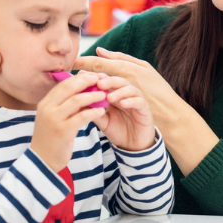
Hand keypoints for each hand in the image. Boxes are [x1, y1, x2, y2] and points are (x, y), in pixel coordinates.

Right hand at [31, 73, 107, 171]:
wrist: (42, 161)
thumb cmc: (51, 138)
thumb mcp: (54, 118)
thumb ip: (64, 105)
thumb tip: (83, 91)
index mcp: (45, 103)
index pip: (63, 84)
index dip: (79, 78)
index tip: (92, 76)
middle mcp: (48, 108)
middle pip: (69, 87)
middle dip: (87, 82)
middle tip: (101, 80)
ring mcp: (54, 119)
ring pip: (77, 100)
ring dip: (93, 96)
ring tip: (104, 95)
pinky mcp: (63, 131)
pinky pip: (82, 116)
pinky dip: (93, 112)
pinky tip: (102, 111)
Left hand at [74, 47, 219, 175]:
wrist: (134, 146)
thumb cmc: (118, 130)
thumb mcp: (102, 120)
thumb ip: (93, 109)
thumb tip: (77, 100)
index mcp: (114, 92)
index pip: (106, 79)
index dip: (97, 77)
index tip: (85, 78)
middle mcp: (125, 93)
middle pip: (118, 79)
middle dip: (108, 79)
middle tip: (98, 83)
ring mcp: (136, 100)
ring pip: (129, 88)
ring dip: (119, 90)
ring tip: (109, 96)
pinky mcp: (145, 109)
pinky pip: (139, 101)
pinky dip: (131, 101)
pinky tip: (122, 104)